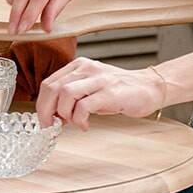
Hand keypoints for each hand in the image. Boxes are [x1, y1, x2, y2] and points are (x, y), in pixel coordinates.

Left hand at [36, 59, 165, 129]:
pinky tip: (86, 125)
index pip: (49, 83)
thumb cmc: (120, 91)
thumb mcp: (92, 87)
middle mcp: (87, 69)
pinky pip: (83, 107)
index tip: (46, 119)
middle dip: (46, 111)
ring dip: (64, 114)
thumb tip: (53, 115)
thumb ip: (72, 96)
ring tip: (72, 124)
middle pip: (52, 88)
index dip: (42, 104)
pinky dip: (79, 120)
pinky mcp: (109, 93)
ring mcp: (99, 80)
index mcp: (79, 66)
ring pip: (65, 94)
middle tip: (51, 126)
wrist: (150, 87)